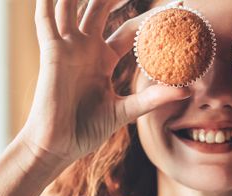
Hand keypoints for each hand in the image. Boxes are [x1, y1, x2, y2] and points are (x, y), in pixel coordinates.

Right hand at [20, 0, 190, 165]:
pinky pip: (45, 20)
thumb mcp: (125, 111)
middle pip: (101, 7)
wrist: (57, 145)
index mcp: (104, 58)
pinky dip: (48, 3)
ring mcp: (68, 47)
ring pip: (73, 6)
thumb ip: (152, 99)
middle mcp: (86, 47)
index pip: (130, 30)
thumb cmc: (86, 130)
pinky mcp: (51, 52)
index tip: (177, 6)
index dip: (150, 18)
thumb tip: (186, 91)